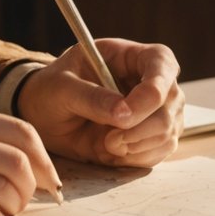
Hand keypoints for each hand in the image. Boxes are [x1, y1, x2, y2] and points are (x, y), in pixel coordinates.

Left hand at [14, 38, 183, 167]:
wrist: (44, 117)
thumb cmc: (52, 90)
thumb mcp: (61, 87)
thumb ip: (91, 97)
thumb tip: (123, 114)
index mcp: (131, 56)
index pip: (161, 63)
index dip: (153, 90)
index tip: (125, 116)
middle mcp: (151, 81)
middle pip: (170, 103)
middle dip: (141, 128)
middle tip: (109, 139)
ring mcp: (157, 110)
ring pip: (168, 132)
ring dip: (137, 147)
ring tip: (106, 144)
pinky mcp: (152, 137)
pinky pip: (159, 152)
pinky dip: (137, 159)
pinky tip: (113, 152)